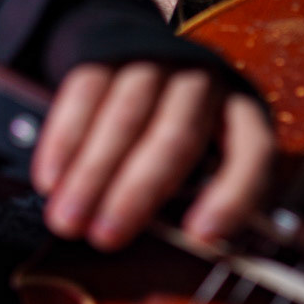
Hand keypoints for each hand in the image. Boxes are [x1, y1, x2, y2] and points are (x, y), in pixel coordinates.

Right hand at [31, 61, 273, 250]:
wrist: (137, 57)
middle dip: (137, 191)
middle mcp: (203, 83)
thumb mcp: (206, 162)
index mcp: (242, 112)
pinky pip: (84, 95)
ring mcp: (153, 63)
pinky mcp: (104, 55)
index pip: (252, 152)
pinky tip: (50, 179)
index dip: (231, 195)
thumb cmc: (176, 133)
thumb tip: (183, 249)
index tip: (201, 236)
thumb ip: (198, 199)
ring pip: (126, 117)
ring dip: (92, 174)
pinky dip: (64, 142)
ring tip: (68, 221)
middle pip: (176, 136)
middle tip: (106, 237)